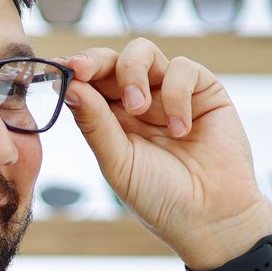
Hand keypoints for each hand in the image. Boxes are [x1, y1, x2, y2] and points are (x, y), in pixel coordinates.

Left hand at [65, 38, 271, 268]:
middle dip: (95, 61)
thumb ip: (95, 124)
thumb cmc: (161, 198)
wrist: (212, 218)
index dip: (73, 70)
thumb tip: (70, 86)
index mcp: (112, 119)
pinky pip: (182, 69)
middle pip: (111, 60)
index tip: (59, 67)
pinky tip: (180, 129)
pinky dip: (176, 94)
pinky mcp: (204, 91)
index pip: (88, 83)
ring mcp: (170, 93)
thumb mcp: (119, 164)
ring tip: (140, 109)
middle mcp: (139, 101)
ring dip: (133, 74)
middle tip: (83, 69)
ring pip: (143, 52)